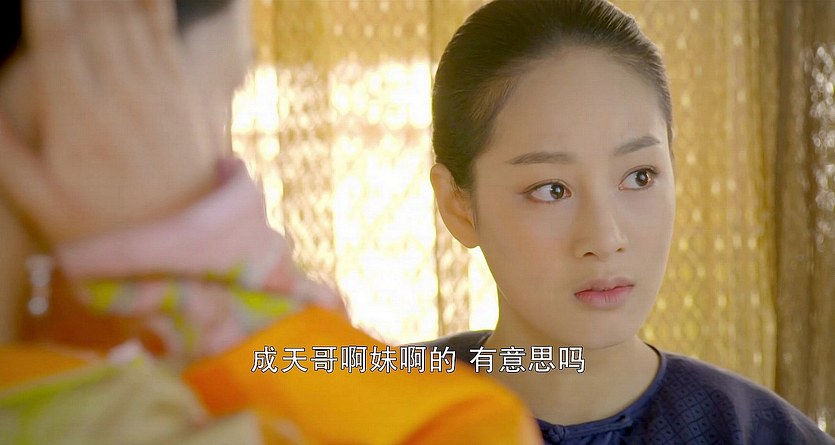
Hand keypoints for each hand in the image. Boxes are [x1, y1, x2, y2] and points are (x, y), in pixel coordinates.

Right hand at [0, 0, 216, 244]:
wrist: (181, 245)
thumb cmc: (101, 226)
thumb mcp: (39, 200)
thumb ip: (3, 148)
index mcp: (79, 119)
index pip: (56, 40)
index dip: (43, 3)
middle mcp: (123, 98)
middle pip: (94, 19)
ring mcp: (160, 93)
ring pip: (129, 21)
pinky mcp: (186, 94)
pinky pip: (167, 36)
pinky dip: (151, 5)